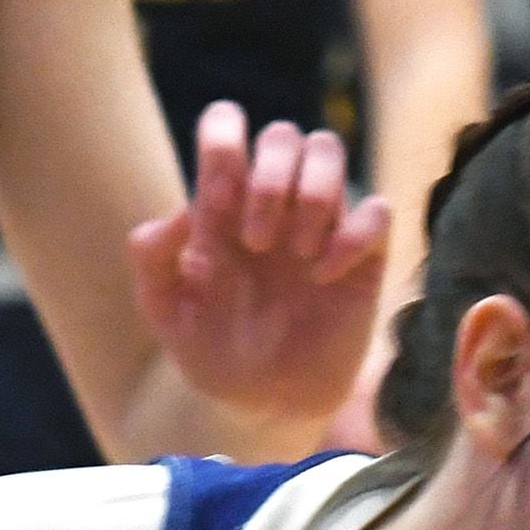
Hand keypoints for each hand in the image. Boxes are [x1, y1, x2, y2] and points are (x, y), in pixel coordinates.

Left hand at [127, 107, 391, 435]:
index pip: (226, 126)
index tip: (218, 204)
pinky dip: (353, 236)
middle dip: (269, 179)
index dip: (224, 144)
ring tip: (294, 254)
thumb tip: (180, 212)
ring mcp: (320, 222)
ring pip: (329, 149)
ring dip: (311, 194)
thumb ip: (152, 260)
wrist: (263, 404)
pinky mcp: (363, 254)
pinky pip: (377, 210)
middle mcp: (274, 201)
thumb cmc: (213, 352)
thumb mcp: (167, 313)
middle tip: (255, 243)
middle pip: (283, 132)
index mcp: (224, 202)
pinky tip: (325, 276)